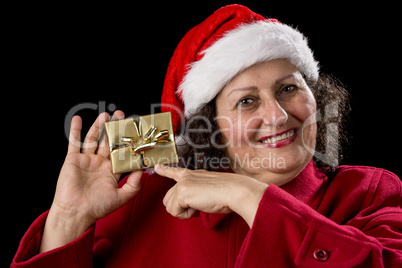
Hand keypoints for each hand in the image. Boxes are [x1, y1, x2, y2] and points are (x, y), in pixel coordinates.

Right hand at [40, 111, 142, 252]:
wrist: (76, 213)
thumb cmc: (97, 208)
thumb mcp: (121, 197)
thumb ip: (134, 184)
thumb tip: (143, 170)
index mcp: (112, 171)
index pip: (122, 152)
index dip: (128, 142)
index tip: (135, 132)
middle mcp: (100, 163)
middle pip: (109, 141)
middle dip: (115, 128)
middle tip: (121, 116)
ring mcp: (87, 160)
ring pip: (94, 139)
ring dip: (99, 126)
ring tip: (106, 115)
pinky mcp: (74, 159)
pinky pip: (74, 142)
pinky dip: (75, 130)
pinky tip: (78, 119)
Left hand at [155, 165, 267, 226]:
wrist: (236, 191)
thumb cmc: (229, 193)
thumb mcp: (209, 190)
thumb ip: (197, 193)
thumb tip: (191, 203)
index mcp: (194, 175)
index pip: (176, 172)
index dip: (165, 170)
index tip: (157, 167)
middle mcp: (186, 177)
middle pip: (168, 198)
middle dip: (181, 208)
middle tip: (198, 206)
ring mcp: (183, 183)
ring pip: (169, 206)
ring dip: (184, 212)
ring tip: (200, 205)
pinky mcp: (181, 192)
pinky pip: (174, 211)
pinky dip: (186, 215)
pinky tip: (198, 208)